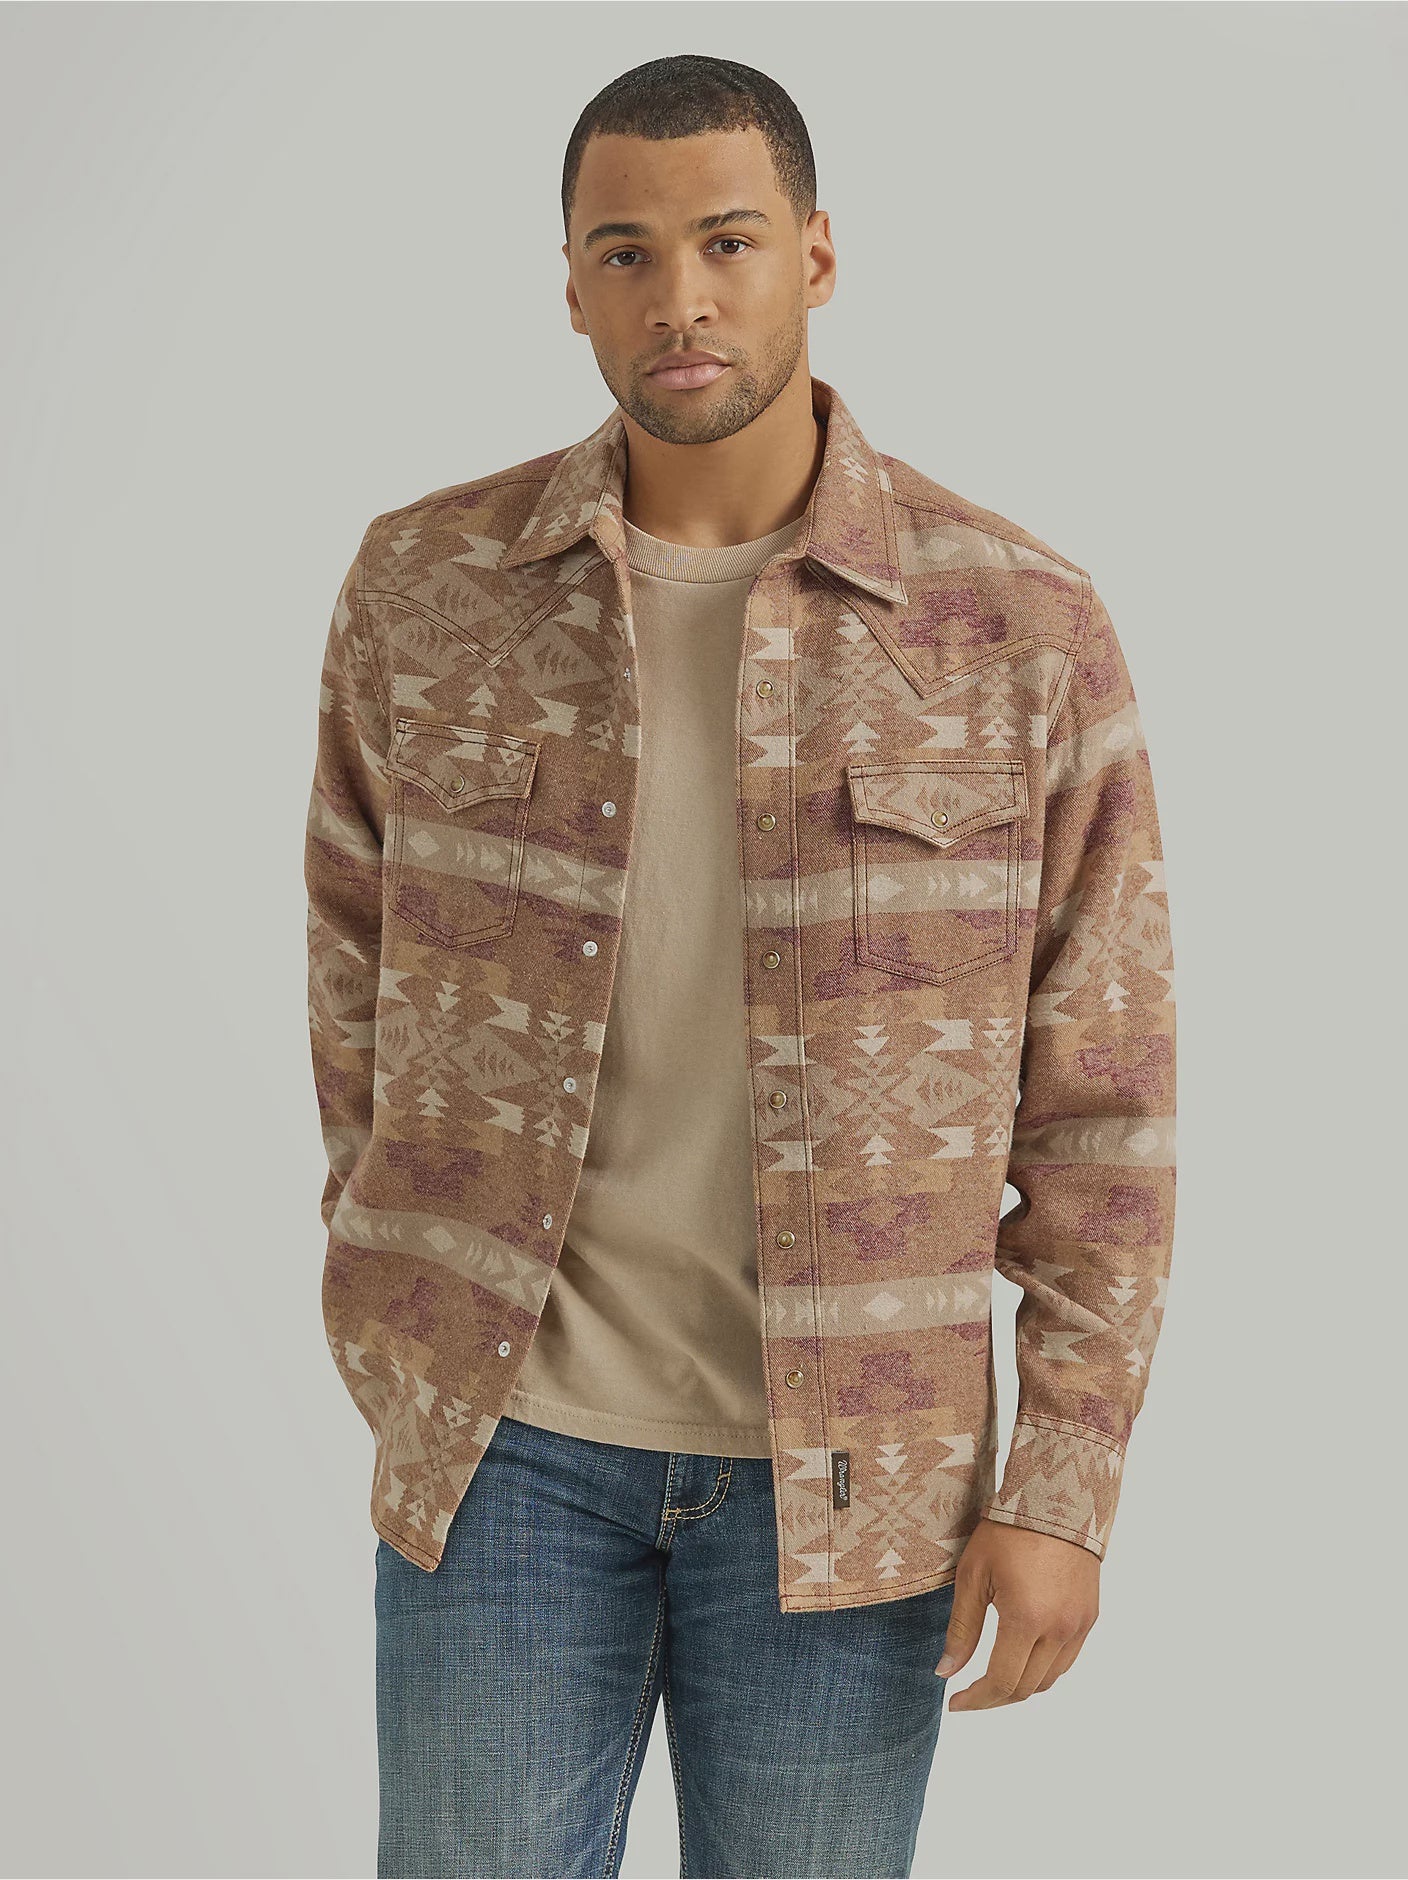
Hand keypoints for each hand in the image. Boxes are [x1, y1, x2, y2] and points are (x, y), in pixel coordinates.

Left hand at [935, 1517, 1099, 1708]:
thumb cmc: (1008, 1530)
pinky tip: (1022, 1657)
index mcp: (1027, 1619)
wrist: (1057, 1497)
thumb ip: (961, 1629)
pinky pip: (1066, 1659)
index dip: (976, 1700)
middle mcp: (1059, 1629)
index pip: (1001, 1682)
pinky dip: (1043, 1668)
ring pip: (1049, 1679)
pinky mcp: (1090, 1616)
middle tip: (969, 1694)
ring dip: (1020, 1686)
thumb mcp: (974, 1575)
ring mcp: (1079, 1625)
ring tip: (992, 1677)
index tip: (954, 1702)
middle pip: (1026, 1687)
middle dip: (994, 1698)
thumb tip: (945, 1672)